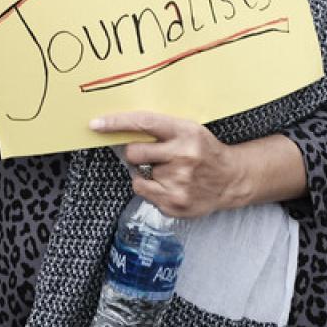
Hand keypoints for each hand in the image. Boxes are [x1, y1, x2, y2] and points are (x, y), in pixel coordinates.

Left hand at [93, 111, 247, 218]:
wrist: (231, 179)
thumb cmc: (205, 151)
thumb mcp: (189, 130)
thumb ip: (160, 130)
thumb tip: (121, 132)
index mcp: (185, 132)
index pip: (144, 123)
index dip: (116, 123)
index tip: (96, 124)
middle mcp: (182, 156)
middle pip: (134, 152)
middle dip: (135, 153)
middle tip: (152, 155)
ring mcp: (178, 182)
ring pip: (139, 175)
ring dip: (149, 173)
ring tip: (172, 172)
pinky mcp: (174, 203)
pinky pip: (144, 192)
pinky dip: (151, 188)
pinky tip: (171, 185)